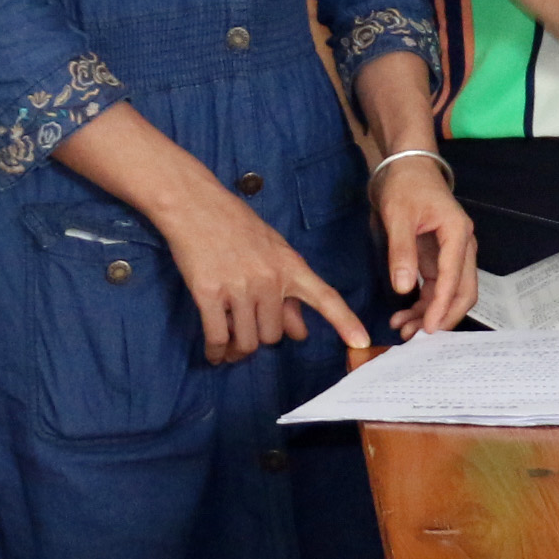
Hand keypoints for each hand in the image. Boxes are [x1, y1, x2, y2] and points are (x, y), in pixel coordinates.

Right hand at [159, 187, 367, 359]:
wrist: (196, 206)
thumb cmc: (236, 226)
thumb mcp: (273, 251)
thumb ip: (288, 291)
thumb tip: (299, 333)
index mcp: (291, 266)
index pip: (325, 298)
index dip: (345, 322)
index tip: (361, 342)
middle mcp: (269, 279)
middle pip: (274, 335)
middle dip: (261, 337)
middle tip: (248, 331)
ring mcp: (239, 287)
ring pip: (248, 341)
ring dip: (238, 350)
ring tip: (230, 347)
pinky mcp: (208, 293)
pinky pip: (218, 337)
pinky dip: (217, 351)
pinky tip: (215, 353)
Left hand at [376, 154, 477, 334]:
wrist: (408, 166)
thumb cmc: (406, 185)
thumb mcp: (398, 215)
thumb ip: (402, 251)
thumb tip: (403, 288)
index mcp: (458, 234)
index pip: (454, 278)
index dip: (442, 306)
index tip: (429, 329)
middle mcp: (462, 246)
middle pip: (463, 291)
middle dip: (442, 316)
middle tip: (417, 337)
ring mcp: (452, 254)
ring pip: (450, 293)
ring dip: (430, 313)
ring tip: (403, 330)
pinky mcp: (439, 258)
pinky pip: (437, 288)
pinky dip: (423, 304)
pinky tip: (403, 315)